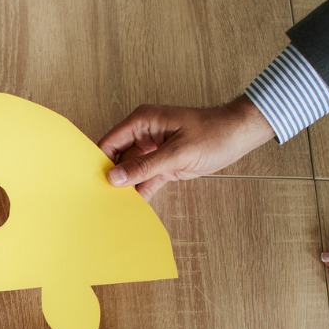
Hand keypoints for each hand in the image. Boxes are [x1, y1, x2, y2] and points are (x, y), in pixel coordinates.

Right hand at [98, 97, 274, 196]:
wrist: (239, 136)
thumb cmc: (213, 134)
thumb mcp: (177, 153)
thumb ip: (144, 166)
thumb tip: (114, 178)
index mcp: (142, 121)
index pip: (109, 142)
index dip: (98, 161)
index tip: (89, 182)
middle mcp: (143, 135)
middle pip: (116, 158)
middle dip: (109, 177)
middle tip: (98, 199)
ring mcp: (152, 150)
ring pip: (130, 171)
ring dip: (124, 188)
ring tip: (112, 207)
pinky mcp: (163, 165)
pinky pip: (145, 179)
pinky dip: (140, 192)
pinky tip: (132, 208)